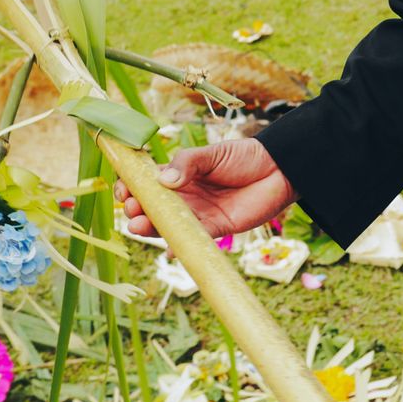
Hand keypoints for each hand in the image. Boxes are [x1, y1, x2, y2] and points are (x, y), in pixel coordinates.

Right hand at [115, 140, 295, 238]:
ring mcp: (198, 214)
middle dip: (138, 210)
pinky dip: (180, 245)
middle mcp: (185, 196)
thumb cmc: (244, 156)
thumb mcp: (212, 153)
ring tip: (137, 225)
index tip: (124, 190)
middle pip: (154, 207)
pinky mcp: (215, 229)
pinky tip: (169, 248)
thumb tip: (163, 180)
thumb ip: (187, 163)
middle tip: (131, 209)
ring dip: (152, 228)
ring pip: (169, 225)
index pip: (148, 183)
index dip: (132, 187)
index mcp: (179, 175)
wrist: (279, 169)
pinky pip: (194, 239)